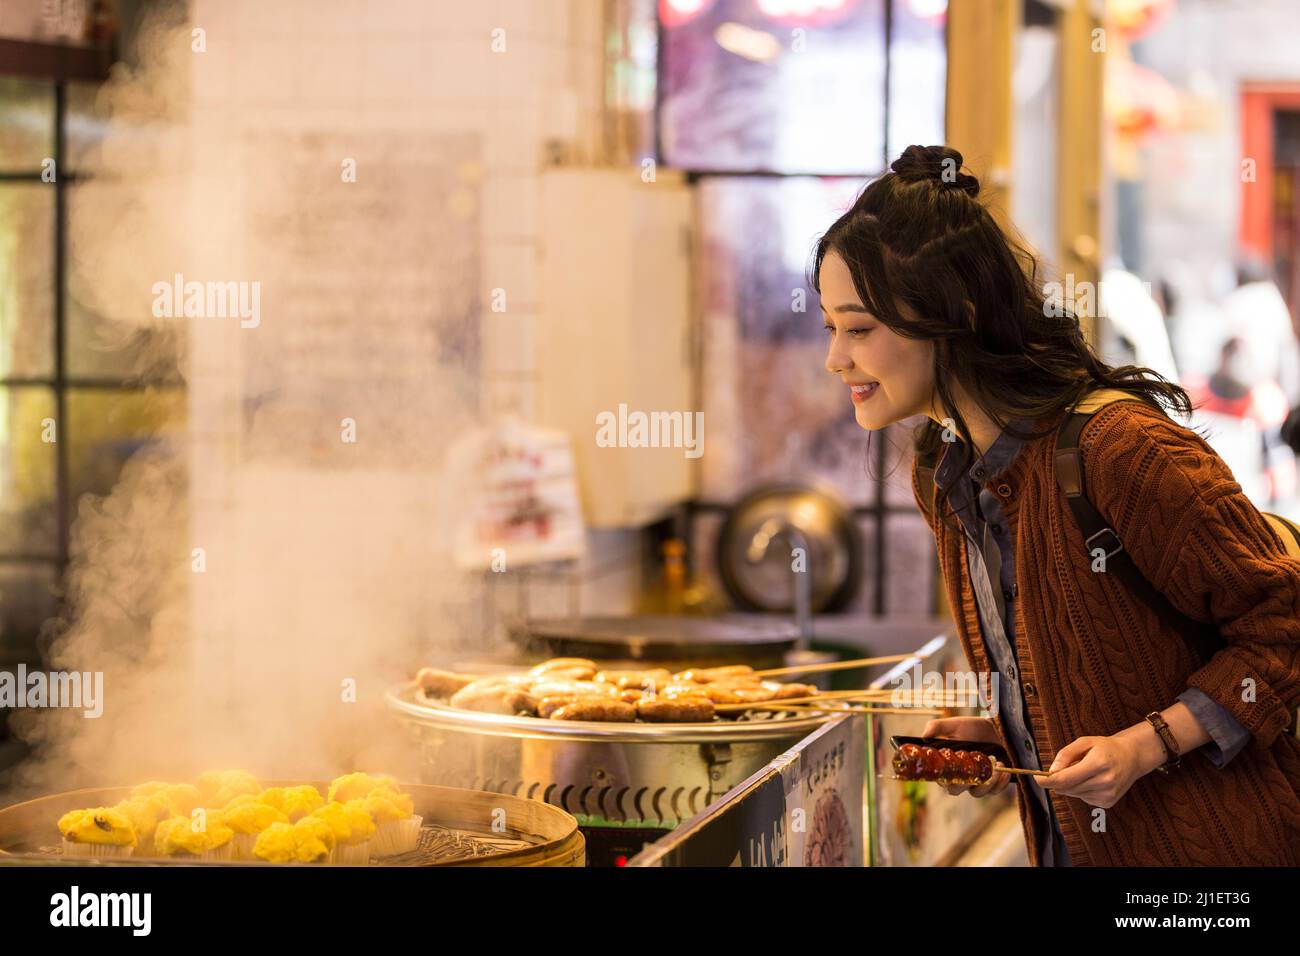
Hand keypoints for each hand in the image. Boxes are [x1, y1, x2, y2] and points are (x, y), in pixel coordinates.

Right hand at [919, 716, 1011, 797]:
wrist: (996, 729)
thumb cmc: (972, 727)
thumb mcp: (953, 724)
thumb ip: (935, 727)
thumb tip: (924, 736)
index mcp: (947, 766)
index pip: (941, 779)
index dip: (945, 780)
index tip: (955, 772)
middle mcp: (959, 777)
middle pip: (956, 790)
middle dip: (966, 783)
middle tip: (976, 770)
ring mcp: (975, 782)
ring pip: (976, 793)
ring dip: (986, 783)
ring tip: (996, 767)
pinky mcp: (992, 783)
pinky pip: (994, 791)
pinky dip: (999, 784)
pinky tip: (1003, 771)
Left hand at [1035, 727, 1164, 807]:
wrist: (1132, 757)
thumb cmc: (1105, 747)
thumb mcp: (1084, 742)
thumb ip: (1065, 755)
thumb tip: (1051, 771)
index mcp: (1098, 764)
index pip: (1066, 778)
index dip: (1047, 781)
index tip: (1036, 778)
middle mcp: (1105, 782)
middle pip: (1067, 788)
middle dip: (1058, 780)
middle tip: (1063, 767)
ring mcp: (1108, 795)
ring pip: (1073, 794)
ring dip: (1070, 784)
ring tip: (1084, 770)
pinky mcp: (1108, 803)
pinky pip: (1082, 798)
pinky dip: (1080, 789)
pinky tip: (1091, 779)